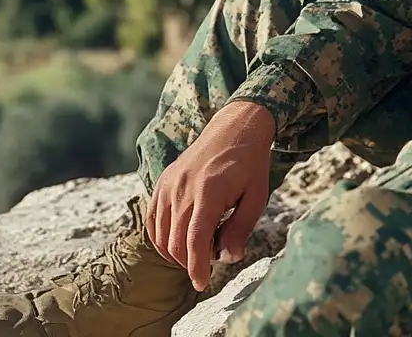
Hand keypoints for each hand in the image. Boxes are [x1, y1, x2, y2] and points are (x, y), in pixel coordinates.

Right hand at [147, 97, 274, 290]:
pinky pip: (153, 222)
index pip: (196, 240)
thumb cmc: (250, 163)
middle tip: (210, 257)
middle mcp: (183, 188)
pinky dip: (162, 239)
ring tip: (199, 246)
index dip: (197, 267)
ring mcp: (168, 185)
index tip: (202, 284)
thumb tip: (229, 258)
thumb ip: (242, 227)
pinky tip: (179, 240)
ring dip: (177, 252)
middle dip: (190, 261)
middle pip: (176, 242)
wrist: (235, 127)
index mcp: (209, 190)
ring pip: (162, 236)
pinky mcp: (161, 184)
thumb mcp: (257, 194)